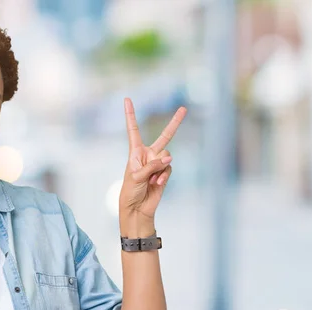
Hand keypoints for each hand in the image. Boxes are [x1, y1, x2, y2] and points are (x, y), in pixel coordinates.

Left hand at [118, 98, 185, 235]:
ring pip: (167, 157)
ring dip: (159, 169)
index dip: (130, 115)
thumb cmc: (130, 191)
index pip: (133, 129)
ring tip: (151, 179)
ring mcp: (158, 163)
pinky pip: (169, 169)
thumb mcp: (137, 176)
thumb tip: (169, 158)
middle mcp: (148, 154)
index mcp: (135, 151)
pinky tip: (157, 184)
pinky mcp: (165, 173)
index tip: (127, 99)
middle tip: (184, 109)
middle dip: (175, 123)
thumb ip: (153, 165)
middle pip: (165, 136)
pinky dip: (163, 176)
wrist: (137, 208)